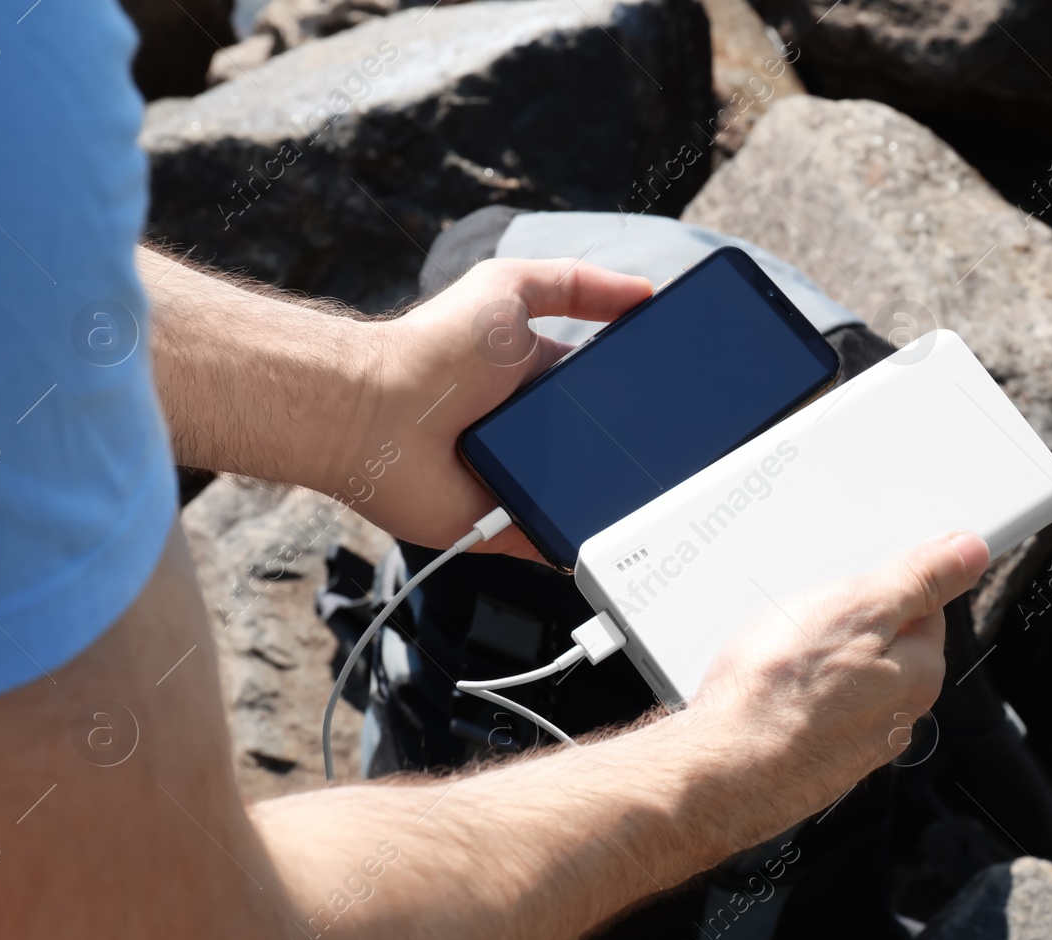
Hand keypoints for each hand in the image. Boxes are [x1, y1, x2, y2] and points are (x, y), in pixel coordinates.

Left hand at [338, 259, 652, 558]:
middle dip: (632, 448)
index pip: (600, 386)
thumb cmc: (433, 349)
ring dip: (614, 497)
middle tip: (671, 450)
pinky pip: (557, 544)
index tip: (672, 390)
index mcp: (534, 378)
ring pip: (587, 498)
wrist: (379, 414)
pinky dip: (581, 544)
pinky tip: (612, 537)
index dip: (634, 388)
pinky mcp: (508, 529)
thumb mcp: (507, 288)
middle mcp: (529, 432)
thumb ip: (574, 283)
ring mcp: (520, 482)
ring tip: (650, 494)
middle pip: (601, 445)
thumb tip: (642, 290)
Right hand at [686, 531, 989, 831]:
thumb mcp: (859, 607)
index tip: (855, 580)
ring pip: (844, 684)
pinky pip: (811, 713)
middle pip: (884, 650)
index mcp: (921, 676)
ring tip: (777, 653)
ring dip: (817, 664)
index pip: (925, 612)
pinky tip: (764, 690)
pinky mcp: (814, 763)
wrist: (721, 769)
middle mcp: (897, 719)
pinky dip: (793, 697)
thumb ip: (919, 578)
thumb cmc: (780, 691)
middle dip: (849, 626)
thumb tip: (971, 552)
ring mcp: (854, 746)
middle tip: (806, 616)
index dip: (887, 586)